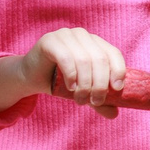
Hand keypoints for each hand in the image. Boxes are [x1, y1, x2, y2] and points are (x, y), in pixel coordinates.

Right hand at [0, 27, 126, 116]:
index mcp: (95, 43)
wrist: (31, 77)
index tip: (116, 90)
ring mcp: (66, 35)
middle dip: (100, 84)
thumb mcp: (83, 91)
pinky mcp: (50, 40)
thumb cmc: (59, 82)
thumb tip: (114, 114)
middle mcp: (82, 35)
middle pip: (99, 59)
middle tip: (94, 101)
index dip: (118, 71)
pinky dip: (71, 75)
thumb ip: (98, 100)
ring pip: (84, 60)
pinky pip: (65, 57)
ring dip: (85, 84)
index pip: (113, 53)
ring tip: (79, 100)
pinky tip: (69, 87)